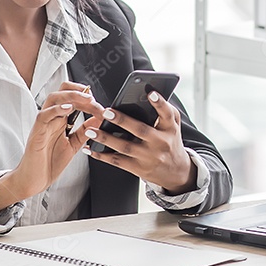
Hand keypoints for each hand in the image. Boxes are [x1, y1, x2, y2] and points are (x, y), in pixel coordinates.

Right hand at [0, 81, 105, 211]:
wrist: (34, 180)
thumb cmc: (49, 162)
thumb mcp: (74, 144)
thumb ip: (85, 131)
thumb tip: (100, 118)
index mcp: (60, 119)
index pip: (73, 98)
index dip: (88, 99)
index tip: (101, 106)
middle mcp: (52, 118)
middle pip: (62, 92)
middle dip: (80, 92)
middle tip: (95, 101)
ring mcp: (43, 123)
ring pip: (53, 98)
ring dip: (72, 96)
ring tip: (86, 99)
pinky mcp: (36, 132)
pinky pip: (44, 115)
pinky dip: (56, 109)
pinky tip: (68, 108)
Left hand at [82, 91, 197, 194]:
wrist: (175, 171)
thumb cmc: (170, 141)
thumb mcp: (174, 125)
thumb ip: (165, 111)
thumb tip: (148, 94)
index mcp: (169, 128)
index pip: (167, 114)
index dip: (160, 103)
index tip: (151, 94)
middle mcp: (160, 142)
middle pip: (140, 130)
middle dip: (122, 121)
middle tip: (106, 112)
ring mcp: (148, 157)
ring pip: (124, 147)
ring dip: (105, 139)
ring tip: (90, 130)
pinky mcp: (138, 168)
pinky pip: (117, 161)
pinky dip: (102, 156)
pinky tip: (90, 149)